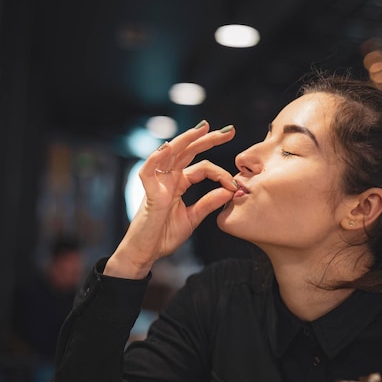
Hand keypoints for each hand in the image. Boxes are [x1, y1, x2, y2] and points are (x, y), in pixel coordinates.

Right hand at [105, 121, 236, 278]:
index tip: (235, 184)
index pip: (203, 168)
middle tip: (229, 130)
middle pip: (188, 152)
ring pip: (171, 153)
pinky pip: (148, 170)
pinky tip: (169, 146)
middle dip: (208, 139)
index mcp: (179, 183)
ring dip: (186, 139)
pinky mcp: (148, 193)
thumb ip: (209, 203)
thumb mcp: (193, 218)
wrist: (146, 253)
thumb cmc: (164, 236)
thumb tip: (230, 190)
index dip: (221, 174)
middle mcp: (168, 178)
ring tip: (203, 128)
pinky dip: (157, 157)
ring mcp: (158, 183)